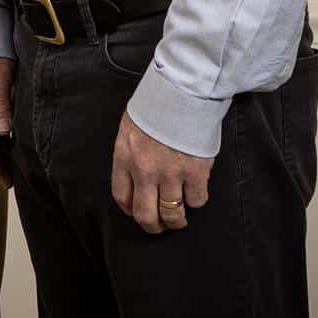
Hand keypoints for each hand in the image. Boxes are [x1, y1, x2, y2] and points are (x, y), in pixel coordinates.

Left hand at [110, 113, 212, 234]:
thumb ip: (131, 152)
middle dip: (153, 226)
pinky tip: (195, 193)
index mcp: (125, 156)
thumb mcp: (131, 126)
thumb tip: (135, 172)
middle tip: (160, 226)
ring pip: (173, 214)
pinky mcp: (195, 172)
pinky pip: (196, 200)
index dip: (130, 210)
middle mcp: (145, 170)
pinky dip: (196, 201)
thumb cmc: (156, 103)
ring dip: (177, 221)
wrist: (183, 90)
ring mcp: (171, 173)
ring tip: (180, 219)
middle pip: (145, 215)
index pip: (121, 196)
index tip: (137, 212)